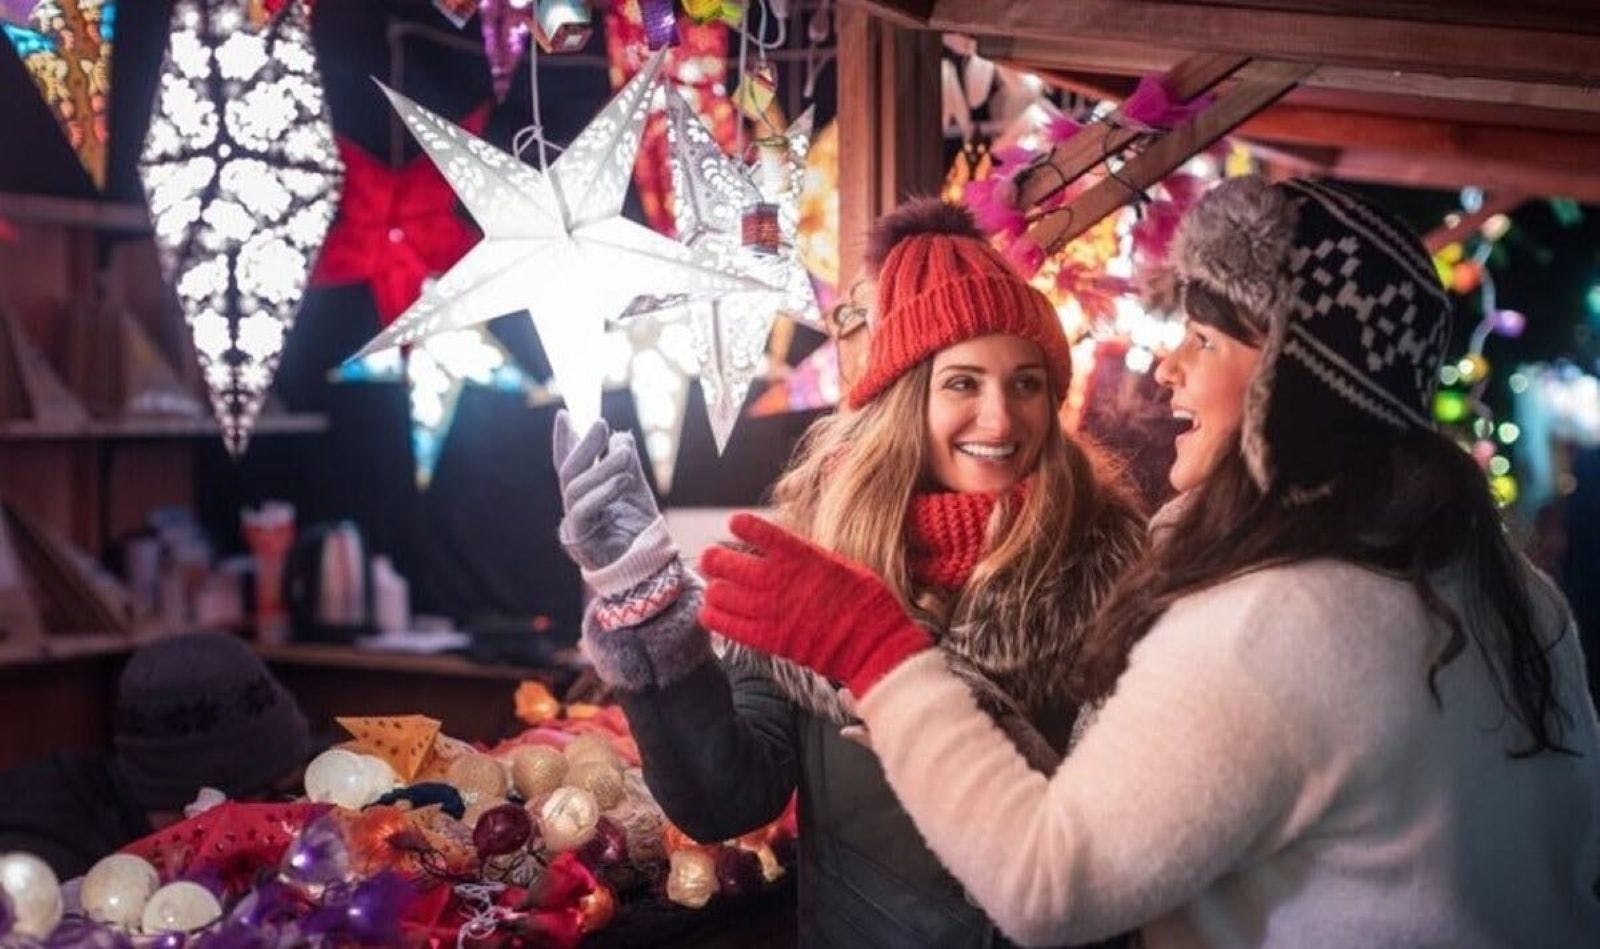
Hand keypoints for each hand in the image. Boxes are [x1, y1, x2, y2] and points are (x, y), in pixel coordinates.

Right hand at [552, 410, 660, 570]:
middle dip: (584, 444)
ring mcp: (573, 524)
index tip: (565, 414)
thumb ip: (625, 462)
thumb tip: (621, 435)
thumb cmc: (639, 529)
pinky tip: (623, 479)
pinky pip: (583, 509)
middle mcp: (573, 508)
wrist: (648, 565)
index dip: (564, 440)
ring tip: (626, 454)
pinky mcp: (579, 540)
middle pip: (568, 471)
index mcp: (584, 495)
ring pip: (575, 487)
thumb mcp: (635, 487)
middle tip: (602, 424)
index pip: (569, 464)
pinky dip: (602, 491)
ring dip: (602, 466)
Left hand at [699, 513, 932, 697]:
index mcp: (799, 555)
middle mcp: (779, 579)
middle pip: (724, 562)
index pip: (755, 529)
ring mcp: (770, 610)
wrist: (874, 643)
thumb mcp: (839, 563)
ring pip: (719, 593)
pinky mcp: (767, 638)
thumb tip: (786, 551)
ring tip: (716, 588)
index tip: (736, 523)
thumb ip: (806, 556)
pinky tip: (710, 612)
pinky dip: (713, 617)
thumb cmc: (866, 601)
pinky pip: (726, 625)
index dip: (740, 524)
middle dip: (714, 559)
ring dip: (713, 588)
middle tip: (713, 559)